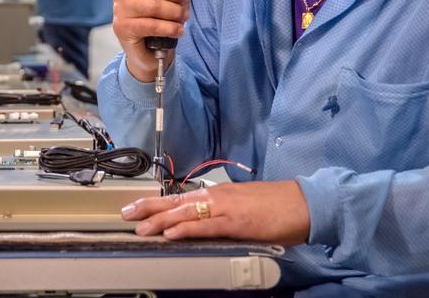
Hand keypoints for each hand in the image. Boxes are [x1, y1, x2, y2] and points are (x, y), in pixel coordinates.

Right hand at [111, 0, 198, 81]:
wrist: (149, 48)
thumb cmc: (161, 13)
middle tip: (186, 1)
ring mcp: (120, 8)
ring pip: (154, 5)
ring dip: (175, 12)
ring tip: (183, 16)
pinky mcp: (123, 27)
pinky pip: (151, 25)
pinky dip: (170, 28)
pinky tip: (178, 30)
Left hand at [121, 180, 310, 244]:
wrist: (304, 203)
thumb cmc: (278, 207)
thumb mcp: (243, 208)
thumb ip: (223, 216)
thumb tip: (206, 225)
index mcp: (218, 195)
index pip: (180, 198)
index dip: (156, 203)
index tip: (135, 207)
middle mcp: (217, 197)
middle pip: (174, 201)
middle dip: (148, 208)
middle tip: (124, 213)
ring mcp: (225, 208)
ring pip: (184, 212)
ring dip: (159, 220)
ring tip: (139, 226)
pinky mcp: (236, 223)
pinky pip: (205, 226)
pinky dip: (185, 228)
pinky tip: (170, 233)